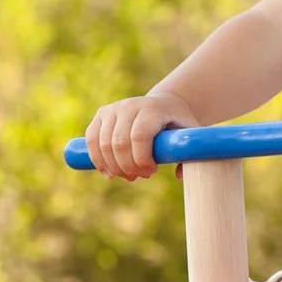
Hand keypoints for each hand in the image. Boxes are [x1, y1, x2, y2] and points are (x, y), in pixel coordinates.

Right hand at [82, 89, 198, 179]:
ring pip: (103, 145)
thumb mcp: (189, 135)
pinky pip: (91, 140)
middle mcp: (129, 105)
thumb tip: (179, 175)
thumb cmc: (178, 124)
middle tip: (140, 176)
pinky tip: (109, 174)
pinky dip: (97, 160)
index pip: (139, 136)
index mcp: (152, 108)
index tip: (152, 172)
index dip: (142, 159)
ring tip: (129, 176)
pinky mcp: (101, 115)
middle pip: (119, 144)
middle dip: (128, 167)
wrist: (165, 105)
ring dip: (114, 167)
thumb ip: (189, 154)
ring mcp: (113, 109)